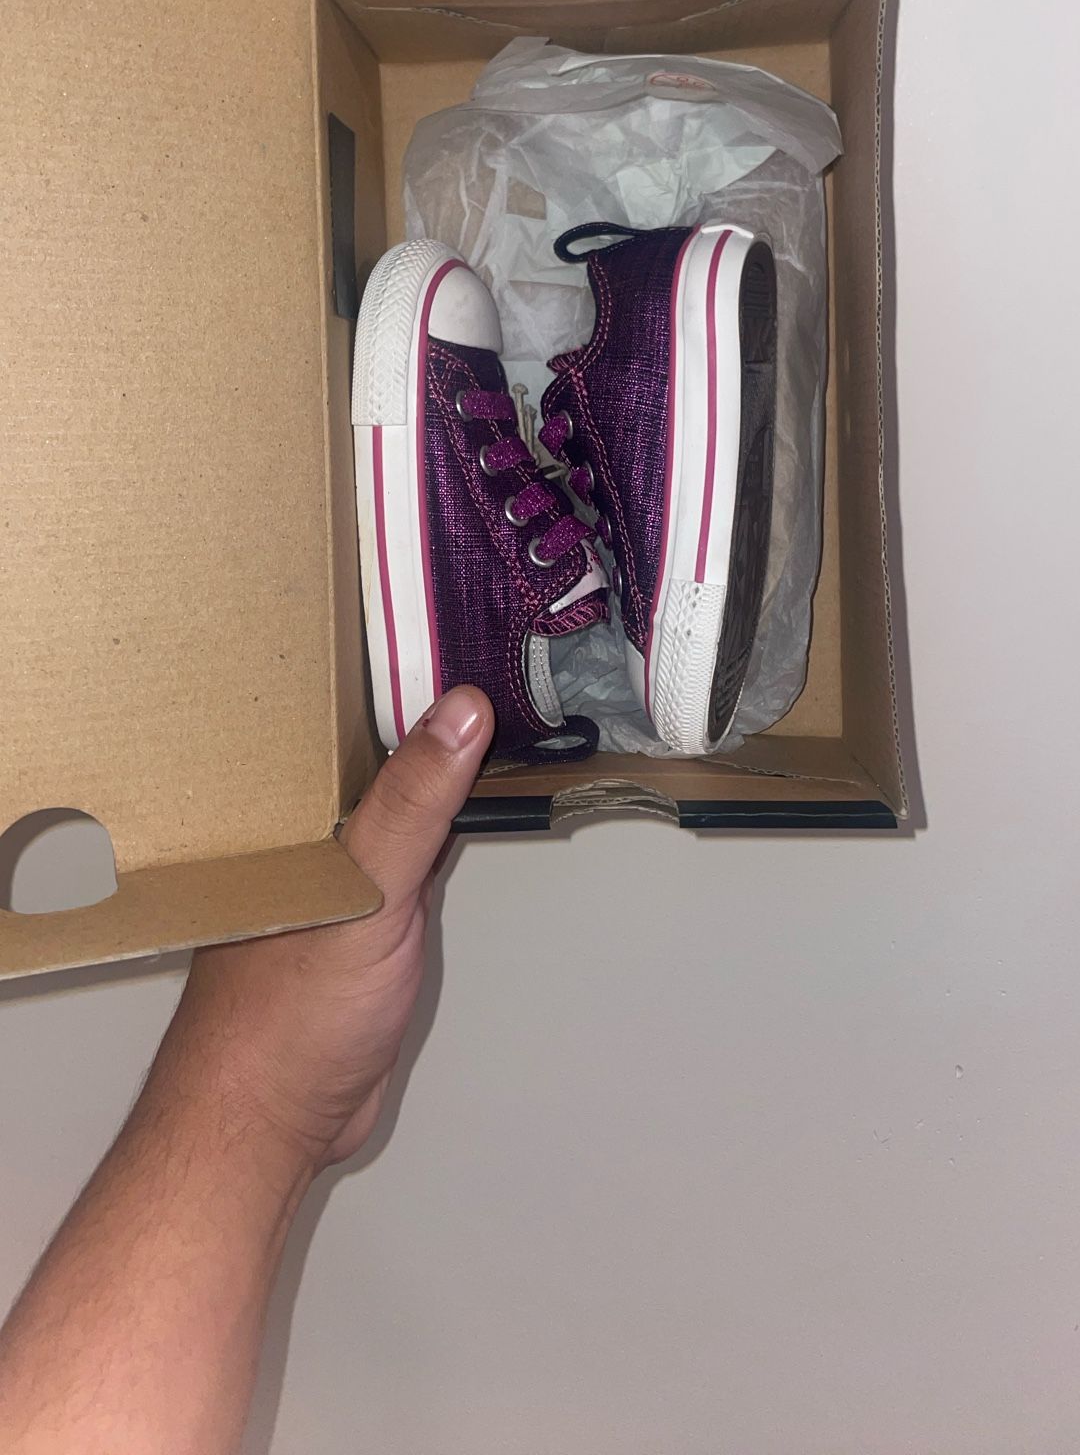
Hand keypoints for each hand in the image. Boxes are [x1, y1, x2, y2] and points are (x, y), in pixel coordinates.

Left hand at [155, 686, 492, 1180]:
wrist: (280, 1124)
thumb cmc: (290, 1013)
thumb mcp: (365, 891)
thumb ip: (411, 803)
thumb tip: (459, 711)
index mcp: (288, 814)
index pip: (344, 720)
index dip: (395, 673)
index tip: (462, 632)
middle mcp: (311, 837)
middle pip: (379, 758)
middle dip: (431, 718)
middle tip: (502, 658)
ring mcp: (345, 880)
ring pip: (403, 808)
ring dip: (447, 775)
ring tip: (505, 711)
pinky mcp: (373, 924)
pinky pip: (417, 860)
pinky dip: (448, 834)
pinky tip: (480, 807)